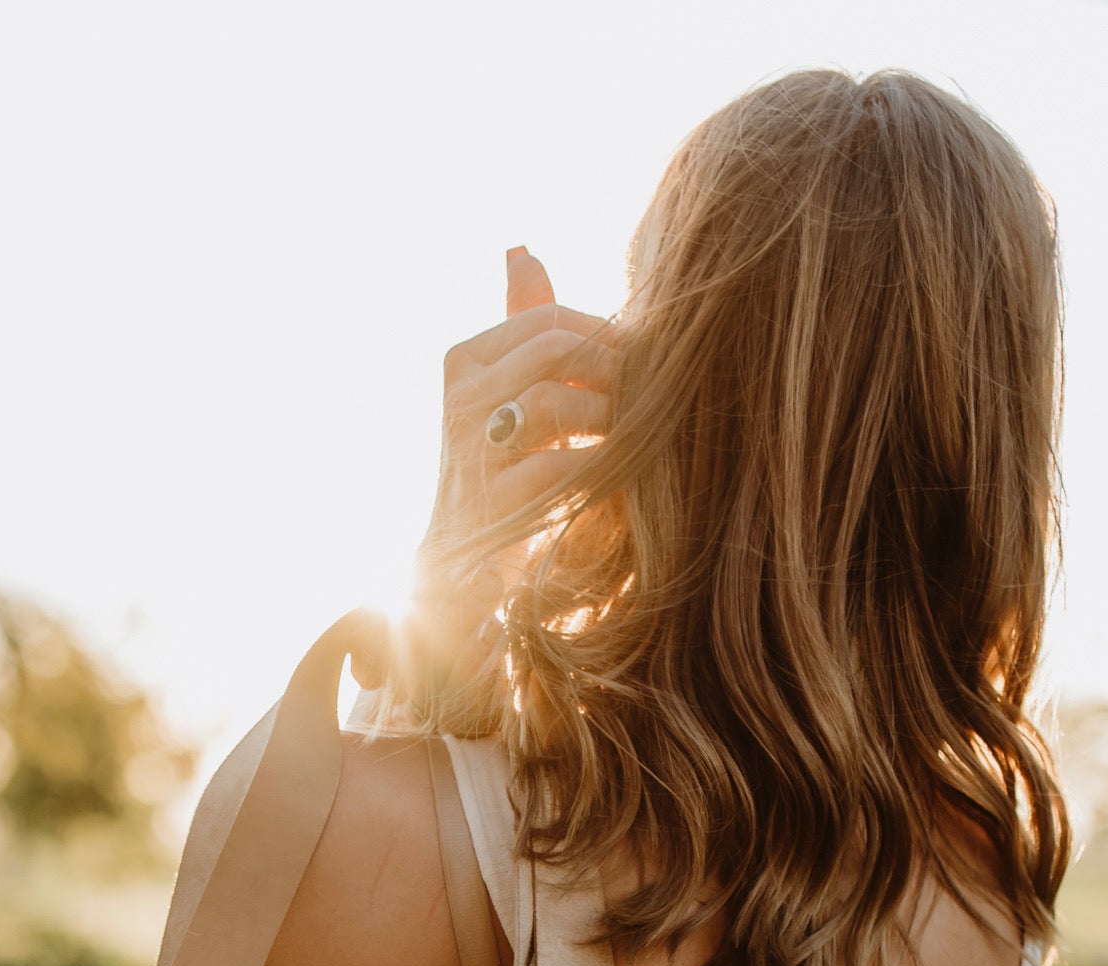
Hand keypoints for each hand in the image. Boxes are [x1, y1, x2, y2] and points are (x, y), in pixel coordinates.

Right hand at [361, 250, 609, 693]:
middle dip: (613, 371)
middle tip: (651, 398)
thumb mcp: (507, 392)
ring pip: (555, 403)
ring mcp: (467, 453)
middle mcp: (456, 399)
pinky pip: (557, 468)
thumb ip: (519, 324)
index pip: (548, 318)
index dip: (607, 334)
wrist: (460, 576)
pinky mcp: (488, 506)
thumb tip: (522, 248)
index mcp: (462, 360)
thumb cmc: (498, 475)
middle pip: (554, 352)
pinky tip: (620, 481)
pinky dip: (598, 471)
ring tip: (635, 441)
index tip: (644, 362)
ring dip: (608, 420)